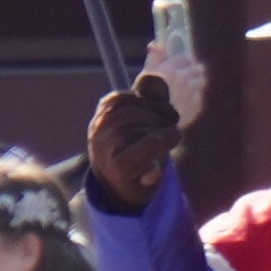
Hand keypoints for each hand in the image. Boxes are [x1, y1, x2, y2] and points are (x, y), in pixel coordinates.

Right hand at [80, 72, 179, 214]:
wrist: (123, 190)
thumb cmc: (137, 148)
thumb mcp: (145, 118)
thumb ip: (151, 96)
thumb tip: (151, 80)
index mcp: (105, 110)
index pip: (132, 95)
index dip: (155, 104)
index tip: (166, 116)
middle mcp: (100, 128)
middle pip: (142, 114)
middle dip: (164, 122)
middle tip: (170, 137)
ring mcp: (106, 149)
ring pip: (152, 134)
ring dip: (166, 143)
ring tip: (161, 152)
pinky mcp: (118, 169)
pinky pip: (147, 151)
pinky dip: (156, 159)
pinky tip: (155, 168)